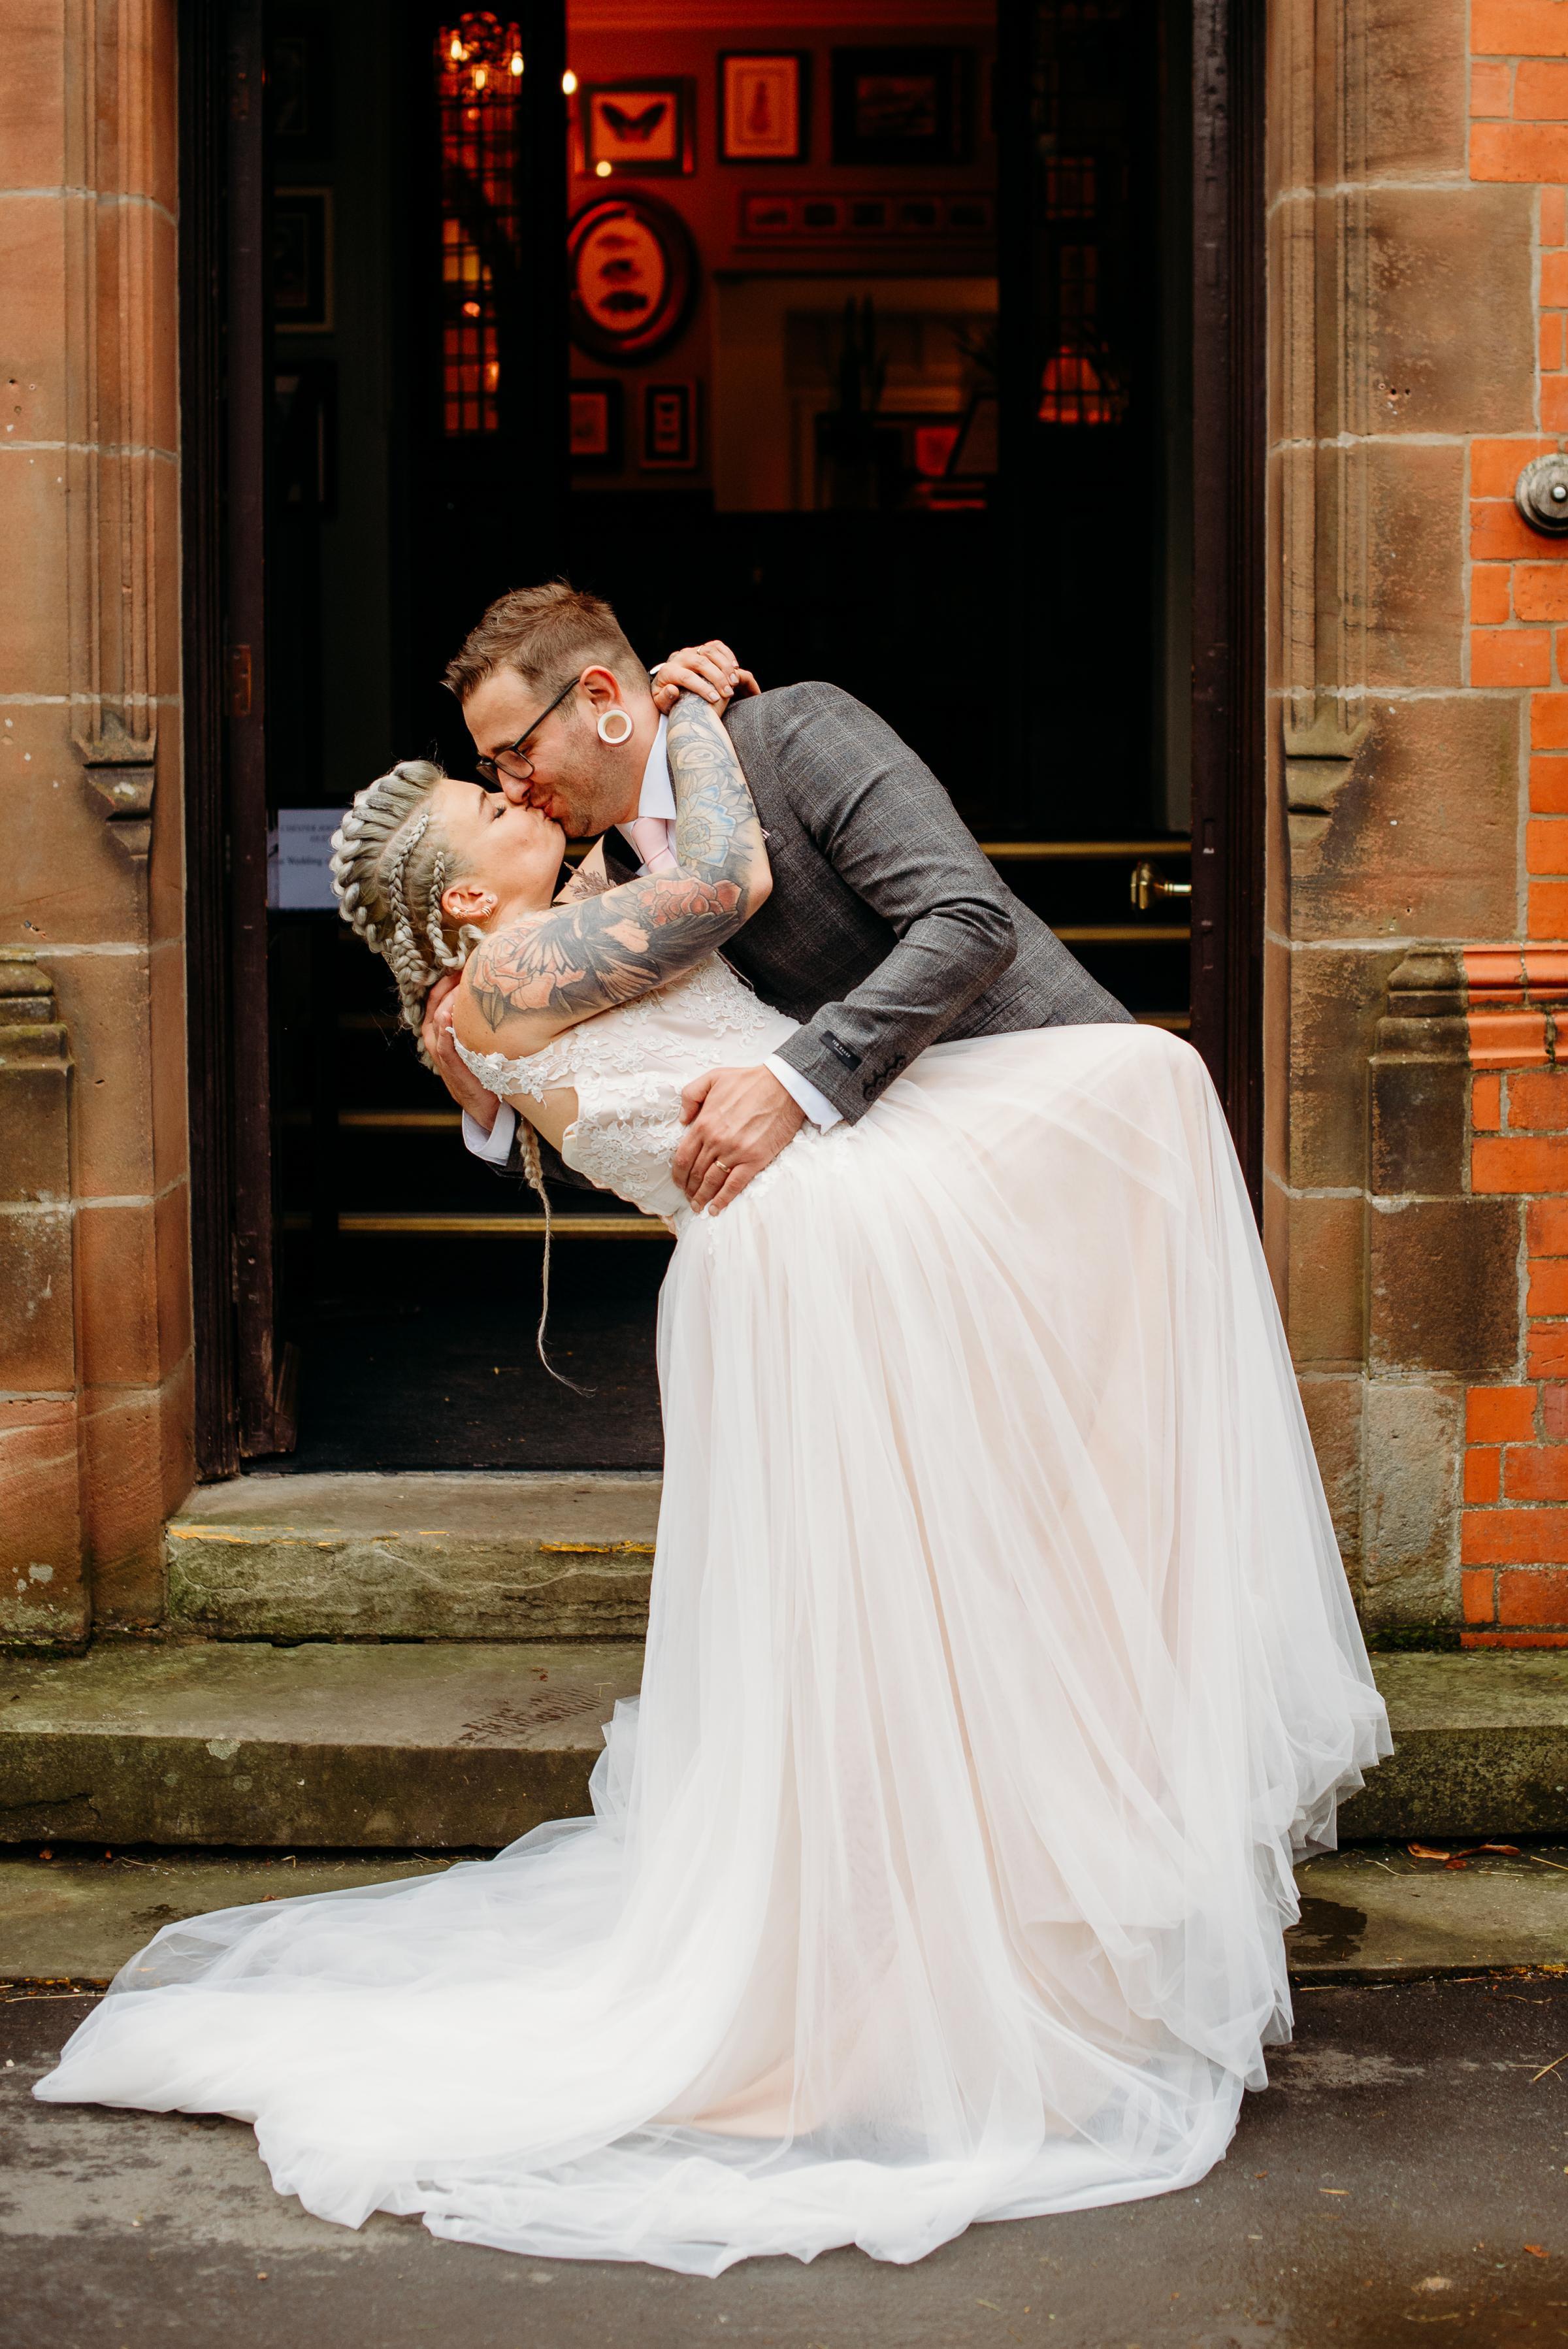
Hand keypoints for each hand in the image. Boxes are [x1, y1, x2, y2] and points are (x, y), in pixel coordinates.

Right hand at [420, 973, 501, 1129]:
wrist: (485, 1104)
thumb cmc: (485, 1065)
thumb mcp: (479, 1037)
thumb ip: (480, 1017)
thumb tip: (499, 989)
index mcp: (440, 1026)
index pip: (438, 993)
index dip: (449, 976)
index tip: (465, 961)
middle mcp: (436, 1035)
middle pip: (435, 1000)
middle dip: (449, 982)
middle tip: (465, 966)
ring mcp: (441, 1049)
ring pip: (438, 1017)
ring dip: (449, 1000)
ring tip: (461, 983)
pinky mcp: (449, 1065)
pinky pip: (444, 1044)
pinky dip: (445, 1029)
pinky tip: (450, 1015)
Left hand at [650, 640, 759, 716]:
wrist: (667, 681)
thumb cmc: (667, 698)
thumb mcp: (661, 703)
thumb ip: (664, 699)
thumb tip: (672, 689)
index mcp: (668, 671)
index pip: (686, 677)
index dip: (702, 688)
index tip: (715, 699)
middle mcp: (680, 657)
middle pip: (701, 663)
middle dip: (717, 678)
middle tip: (728, 693)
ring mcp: (691, 651)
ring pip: (710, 652)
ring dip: (725, 666)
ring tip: (734, 682)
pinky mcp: (701, 648)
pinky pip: (716, 646)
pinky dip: (727, 654)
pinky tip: (735, 668)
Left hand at [673, 1064, 804, 1212]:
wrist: (783, 1086)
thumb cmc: (749, 1080)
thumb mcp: (713, 1077)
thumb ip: (691, 1095)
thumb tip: (682, 1119)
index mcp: (704, 1123)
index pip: (683, 1157)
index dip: (678, 1174)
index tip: (678, 1182)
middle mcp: (716, 1141)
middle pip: (696, 1173)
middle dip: (689, 1189)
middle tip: (688, 1197)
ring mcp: (735, 1152)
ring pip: (712, 1182)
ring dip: (702, 1197)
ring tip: (698, 1207)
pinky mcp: (755, 1160)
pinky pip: (735, 1185)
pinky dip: (723, 1199)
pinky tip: (716, 1208)